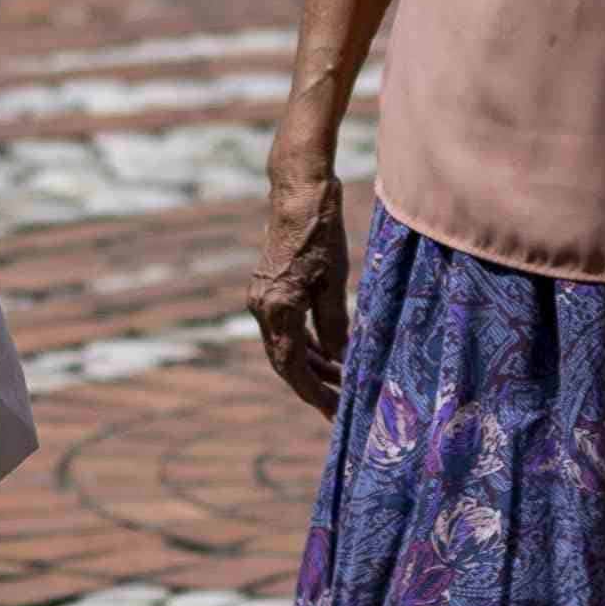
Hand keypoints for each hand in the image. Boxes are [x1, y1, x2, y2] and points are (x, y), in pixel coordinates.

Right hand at [251, 178, 352, 410]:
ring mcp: (263, 298)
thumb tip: (341, 363)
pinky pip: (286, 328)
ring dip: (312, 365)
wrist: (299, 194)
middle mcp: (262, 307)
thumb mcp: (334, 282)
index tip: (335, 411)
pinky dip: (306, 344)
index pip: (292, 366)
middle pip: (286, 361)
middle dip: (313, 385)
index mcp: (276, 309)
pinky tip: (328, 353)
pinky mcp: (269, 289)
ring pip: (286, 345)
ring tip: (342, 381)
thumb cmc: (321, 234)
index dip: (314, 392)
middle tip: (341, 405)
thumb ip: (334, 325)